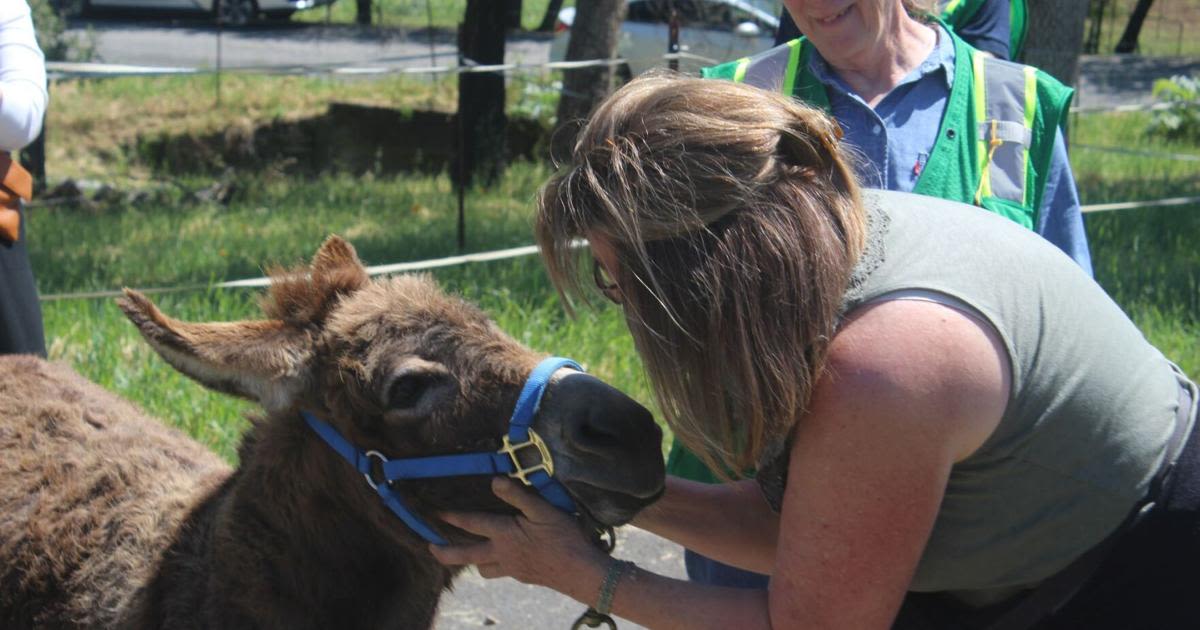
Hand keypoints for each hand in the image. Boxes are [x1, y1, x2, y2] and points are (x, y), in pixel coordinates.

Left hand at [429, 478, 608, 593]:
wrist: (581, 573)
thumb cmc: (565, 539)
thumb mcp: (544, 510)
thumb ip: (518, 496)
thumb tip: (495, 481)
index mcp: (506, 535)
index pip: (473, 524)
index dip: (453, 518)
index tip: (436, 515)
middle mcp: (503, 554)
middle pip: (467, 556)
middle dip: (446, 553)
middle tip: (431, 549)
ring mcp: (513, 569)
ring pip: (483, 569)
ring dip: (473, 561)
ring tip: (468, 554)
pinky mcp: (524, 577)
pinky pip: (501, 573)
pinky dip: (496, 566)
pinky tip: (504, 558)